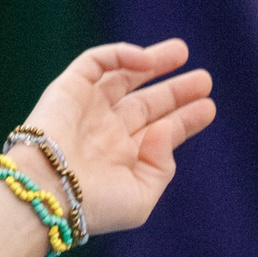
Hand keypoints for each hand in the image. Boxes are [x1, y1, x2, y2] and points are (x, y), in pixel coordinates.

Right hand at [16, 38, 215, 235]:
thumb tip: (166, 128)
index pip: (160, 132)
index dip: (186, 119)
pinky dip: (120, 55)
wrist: (48, 192)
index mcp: (123, 159)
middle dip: (175, 90)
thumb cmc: (93, 205)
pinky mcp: (69, 89)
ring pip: (124, 77)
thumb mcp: (140, 199)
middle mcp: (106, 132)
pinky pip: (96, 62)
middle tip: (205, 79)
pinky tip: (147, 60)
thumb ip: (162, 168)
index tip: (209, 107)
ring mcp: (88, 109)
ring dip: (153, 63)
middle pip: (147, 104)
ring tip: (182, 51)